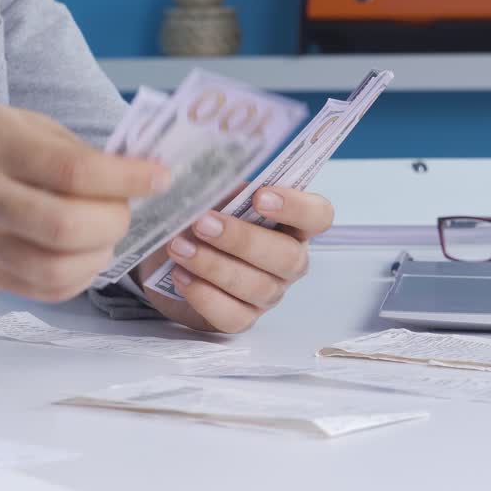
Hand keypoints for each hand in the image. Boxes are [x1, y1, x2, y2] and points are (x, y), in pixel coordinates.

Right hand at [0, 101, 169, 301]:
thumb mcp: (7, 118)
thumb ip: (67, 147)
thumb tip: (131, 173)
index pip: (74, 171)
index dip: (128, 178)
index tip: (159, 176)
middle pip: (70, 227)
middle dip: (117, 219)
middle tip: (127, 205)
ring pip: (59, 269)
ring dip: (101, 252)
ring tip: (105, 229)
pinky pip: (44, 289)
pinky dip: (80, 275)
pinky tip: (84, 253)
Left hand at [133, 187, 334, 333]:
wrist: (172, 253)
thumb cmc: (204, 215)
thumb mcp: (214, 192)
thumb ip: (223, 183)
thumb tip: (215, 172)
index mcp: (293, 223)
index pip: (318, 216)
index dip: (296, 207)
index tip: (260, 197)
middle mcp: (290, 260)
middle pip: (287, 257)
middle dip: (242, 240)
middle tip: (202, 223)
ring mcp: (270, 293)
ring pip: (257, 287)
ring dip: (214, 265)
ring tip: (179, 246)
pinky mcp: (243, 318)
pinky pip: (233, 316)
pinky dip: (204, 295)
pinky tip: (180, 275)